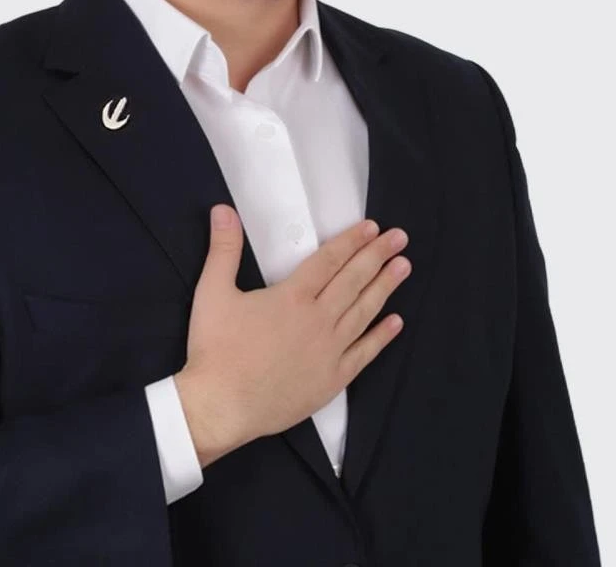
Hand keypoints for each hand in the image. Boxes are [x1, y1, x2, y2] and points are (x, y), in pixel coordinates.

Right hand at [174, 204, 409, 465]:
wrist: (221, 407)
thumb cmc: (215, 349)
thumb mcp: (212, 291)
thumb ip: (223, 248)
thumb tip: (222, 209)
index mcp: (292, 297)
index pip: (329, 261)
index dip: (351, 241)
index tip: (372, 228)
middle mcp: (317, 320)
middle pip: (353, 281)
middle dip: (377, 256)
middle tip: (400, 238)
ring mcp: (329, 351)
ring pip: (363, 312)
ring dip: (385, 287)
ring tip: (403, 267)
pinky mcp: (332, 379)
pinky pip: (363, 354)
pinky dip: (381, 337)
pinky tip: (396, 322)